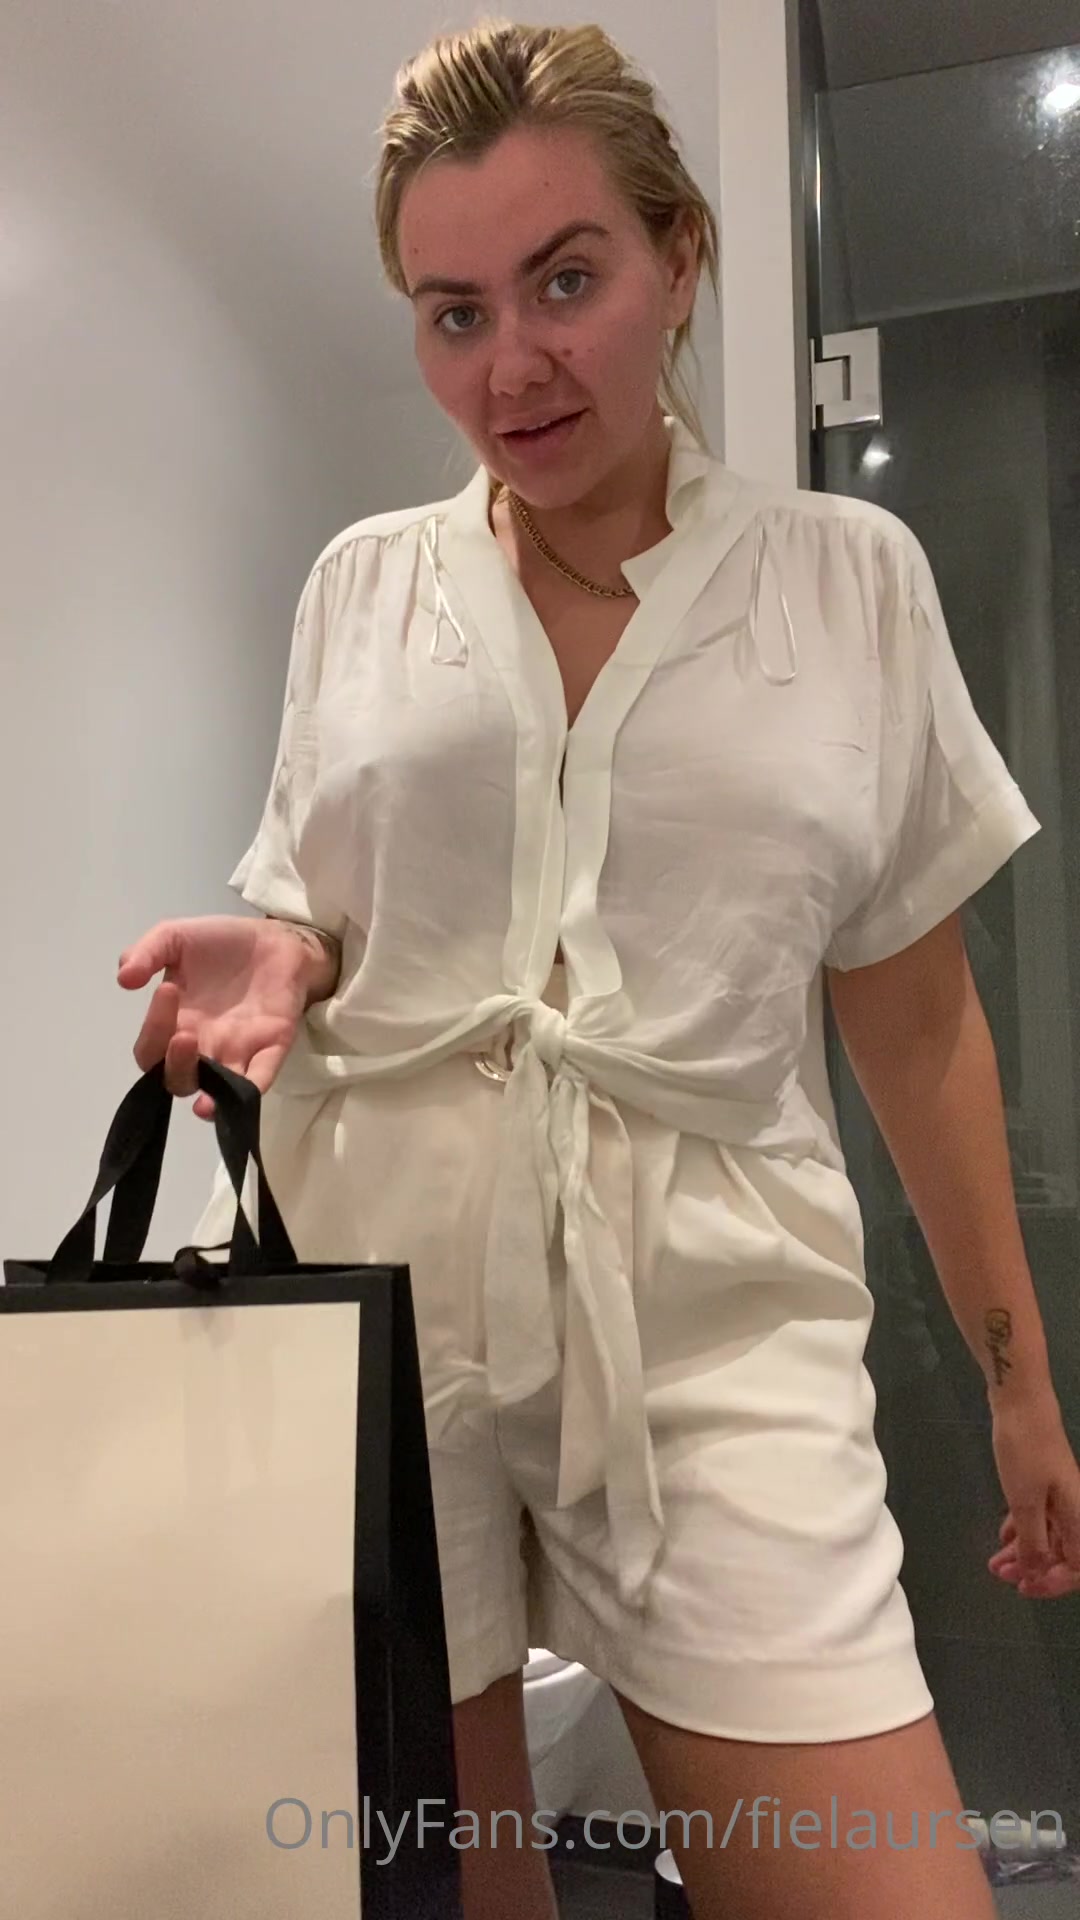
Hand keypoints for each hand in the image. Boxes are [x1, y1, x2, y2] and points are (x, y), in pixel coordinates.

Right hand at [117, 915, 309, 1119]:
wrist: (273, 938)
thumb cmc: (220, 944)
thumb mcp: (174, 938)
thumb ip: (146, 953)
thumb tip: (123, 978)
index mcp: (175, 1025)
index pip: (151, 1050)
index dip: (152, 1031)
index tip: (168, 990)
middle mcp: (202, 1047)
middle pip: (178, 1079)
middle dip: (176, 1065)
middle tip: (185, 1034)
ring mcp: (237, 1053)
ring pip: (214, 1091)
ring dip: (208, 1097)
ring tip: (204, 1101)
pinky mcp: (270, 1050)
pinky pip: (260, 1079)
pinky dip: (249, 1091)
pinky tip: (242, 1092)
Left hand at [987, 1395, 1079, 1597]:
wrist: (1021, 1401)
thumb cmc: (1025, 1451)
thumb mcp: (1025, 1502)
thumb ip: (1033, 1542)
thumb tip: (1037, 1573)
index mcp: (1079, 1516)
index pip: (1077, 1566)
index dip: (1052, 1582)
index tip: (1024, 1587)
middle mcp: (1075, 1508)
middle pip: (1062, 1552)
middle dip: (1033, 1568)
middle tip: (1002, 1575)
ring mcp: (1060, 1493)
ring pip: (1047, 1534)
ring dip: (1023, 1550)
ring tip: (995, 1562)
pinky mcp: (1044, 1480)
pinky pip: (1038, 1515)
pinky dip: (1022, 1528)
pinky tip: (1003, 1536)